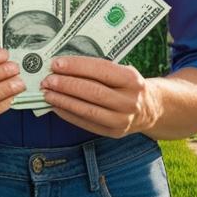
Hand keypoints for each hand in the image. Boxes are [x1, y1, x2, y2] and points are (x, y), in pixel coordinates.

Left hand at [39, 56, 160, 137]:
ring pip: (88, 110)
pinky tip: (56, 106)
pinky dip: (68, 114)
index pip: (101, 70)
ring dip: (64, 101)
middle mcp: (129, 100)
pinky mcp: (113, 133)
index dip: (76, 66)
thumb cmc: (127, 86)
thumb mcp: (121, 71)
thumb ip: (98, 69)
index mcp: (131, 79)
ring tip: (47, 93)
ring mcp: (122, 119)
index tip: (56, 64)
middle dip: (66, 85)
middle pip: (93, 91)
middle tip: (48, 80)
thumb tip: (63, 66)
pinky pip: (86, 123)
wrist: (148, 109)